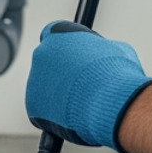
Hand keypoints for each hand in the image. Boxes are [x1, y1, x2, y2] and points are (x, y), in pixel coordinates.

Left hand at [25, 21, 151, 152]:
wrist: (110, 101)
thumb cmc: (118, 74)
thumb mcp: (117, 51)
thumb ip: (101, 51)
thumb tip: (104, 58)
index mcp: (60, 34)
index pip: (53, 35)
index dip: (66, 49)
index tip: (77, 60)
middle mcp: (42, 53)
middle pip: (48, 63)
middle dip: (61, 75)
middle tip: (81, 87)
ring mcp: (35, 79)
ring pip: (46, 90)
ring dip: (60, 97)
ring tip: (85, 105)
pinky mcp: (33, 105)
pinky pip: (44, 111)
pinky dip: (57, 117)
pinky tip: (76, 118)